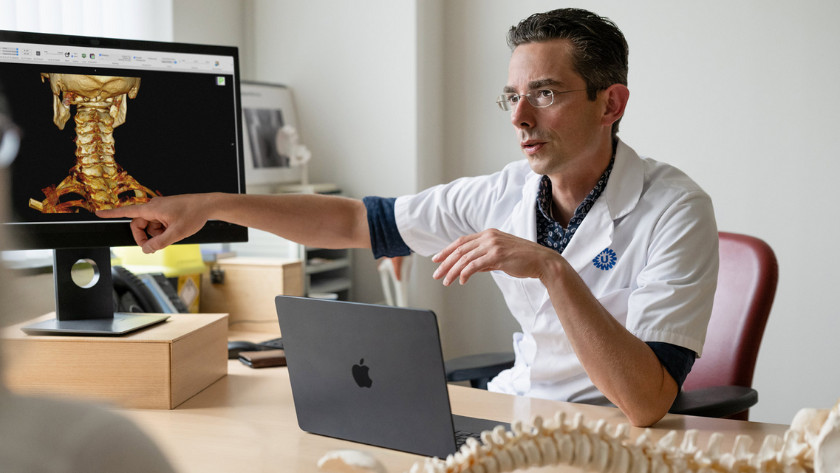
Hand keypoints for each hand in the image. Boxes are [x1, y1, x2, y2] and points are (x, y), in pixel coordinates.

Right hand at [95, 194, 209, 252]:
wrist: (208, 205)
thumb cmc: (193, 215)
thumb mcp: (176, 233)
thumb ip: (159, 243)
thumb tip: (146, 249)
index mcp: (151, 209)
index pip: (126, 212)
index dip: (111, 213)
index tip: (97, 213)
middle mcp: (153, 207)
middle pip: (139, 225)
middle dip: (145, 237)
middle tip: (154, 247)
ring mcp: (160, 209)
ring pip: (150, 226)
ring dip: (157, 234)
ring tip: (172, 234)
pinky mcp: (166, 212)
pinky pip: (158, 224)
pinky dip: (163, 230)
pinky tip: (175, 230)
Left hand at [431, 229, 557, 285]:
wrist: (542, 261)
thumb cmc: (523, 259)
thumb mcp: (501, 256)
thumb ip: (485, 259)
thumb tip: (471, 268)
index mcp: (488, 234)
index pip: (461, 241)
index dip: (447, 250)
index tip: (437, 259)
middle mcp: (488, 236)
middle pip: (460, 249)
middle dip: (445, 262)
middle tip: (437, 274)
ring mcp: (493, 245)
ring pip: (465, 258)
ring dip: (453, 271)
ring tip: (446, 281)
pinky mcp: (497, 255)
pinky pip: (475, 265)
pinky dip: (465, 273)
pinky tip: (461, 281)